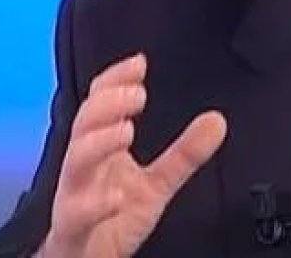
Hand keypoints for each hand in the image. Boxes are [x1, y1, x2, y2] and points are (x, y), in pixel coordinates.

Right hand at [41, 54, 226, 257]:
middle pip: (84, 124)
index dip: (115, 80)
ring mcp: (75, 195)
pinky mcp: (73, 229)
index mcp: (100, 149)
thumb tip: (217, 120)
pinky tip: (117, 196)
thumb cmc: (112, 218)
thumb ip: (184, 154)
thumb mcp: (156, 184)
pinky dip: (95, 204)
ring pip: (76, 162)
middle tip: (138, 94)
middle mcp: (84, 167)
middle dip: (108, 103)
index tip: (139, 62)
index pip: (99, 104)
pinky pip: (76, 214)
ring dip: (99, 142)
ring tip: (126, 131)